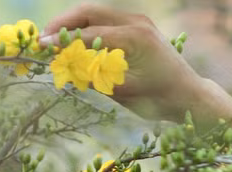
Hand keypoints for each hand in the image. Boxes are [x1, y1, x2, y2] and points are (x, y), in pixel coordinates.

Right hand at [42, 4, 212, 120]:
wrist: (190, 96)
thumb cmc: (161, 100)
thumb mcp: (126, 92)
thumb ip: (96, 77)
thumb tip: (64, 68)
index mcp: (136, 38)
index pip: (90, 34)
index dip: (64, 42)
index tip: (41, 48)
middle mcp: (137, 23)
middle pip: (89, 12)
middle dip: (63, 24)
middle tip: (42, 38)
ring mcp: (138, 21)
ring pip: (95, 13)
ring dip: (72, 24)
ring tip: (53, 40)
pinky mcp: (138, 26)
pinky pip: (106, 21)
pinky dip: (87, 28)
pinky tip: (74, 42)